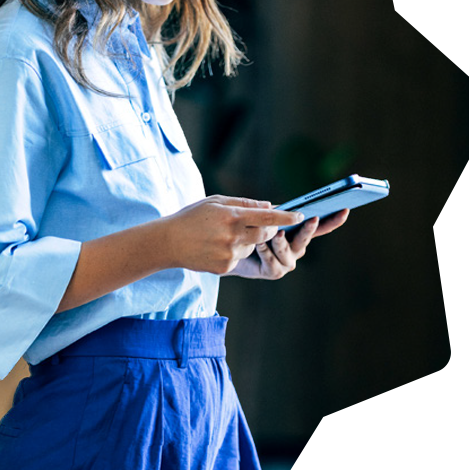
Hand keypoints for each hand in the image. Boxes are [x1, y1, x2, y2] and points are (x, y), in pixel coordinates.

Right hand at [162, 195, 305, 274]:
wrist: (168, 242)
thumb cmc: (192, 217)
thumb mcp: (215, 202)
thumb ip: (244, 203)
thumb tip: (269, 206)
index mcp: (231, 216)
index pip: (266, 217)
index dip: (286, 217)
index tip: (300, 216)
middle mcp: (233, 236)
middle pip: (265, 234)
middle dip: (269, 229)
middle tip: (263, 224)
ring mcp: (229, 254)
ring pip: (251, 247)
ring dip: (247, 241)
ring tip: (222, 235)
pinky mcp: (225, 268)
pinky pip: (239, 259)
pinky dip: (234, 252)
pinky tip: (215, 246)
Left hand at [230, 209, 349, 279]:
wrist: (229, 248)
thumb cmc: (246, 229)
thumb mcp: (260, 216)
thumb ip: (269, 212)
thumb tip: (272, 205)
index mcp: (297, 232)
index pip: (319, 226)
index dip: (333, 220)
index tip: (345, 209)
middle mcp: (295, 248)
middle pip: (306, 239)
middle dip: (309, 229)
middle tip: (312, 218)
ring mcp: (286, 262)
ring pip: (289, 253)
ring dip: (281, 243)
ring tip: (274, 233)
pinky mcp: (274, 272)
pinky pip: (274, 264)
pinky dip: (267, 253)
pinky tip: (260, 245)